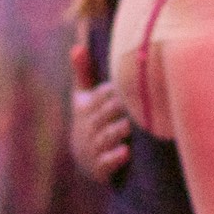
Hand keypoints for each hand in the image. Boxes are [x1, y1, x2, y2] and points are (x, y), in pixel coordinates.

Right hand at [69, 42, 130, 182]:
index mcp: (87, 109)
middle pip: (104, 115)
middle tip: (135, 103)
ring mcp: (95, 147)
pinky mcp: (101, 167)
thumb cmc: (91, 120)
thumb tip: (78, 46)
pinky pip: (107, 163)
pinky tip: (126, 152)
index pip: (99, 96)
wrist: (85, 159)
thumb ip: (83, 73)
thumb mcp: (83, 98)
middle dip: (117, 109)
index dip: (111, 92)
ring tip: (130, 125)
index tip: (126, 86)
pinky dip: (115, 158)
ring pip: (107, 137)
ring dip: (118, 131)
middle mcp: (89, 128)